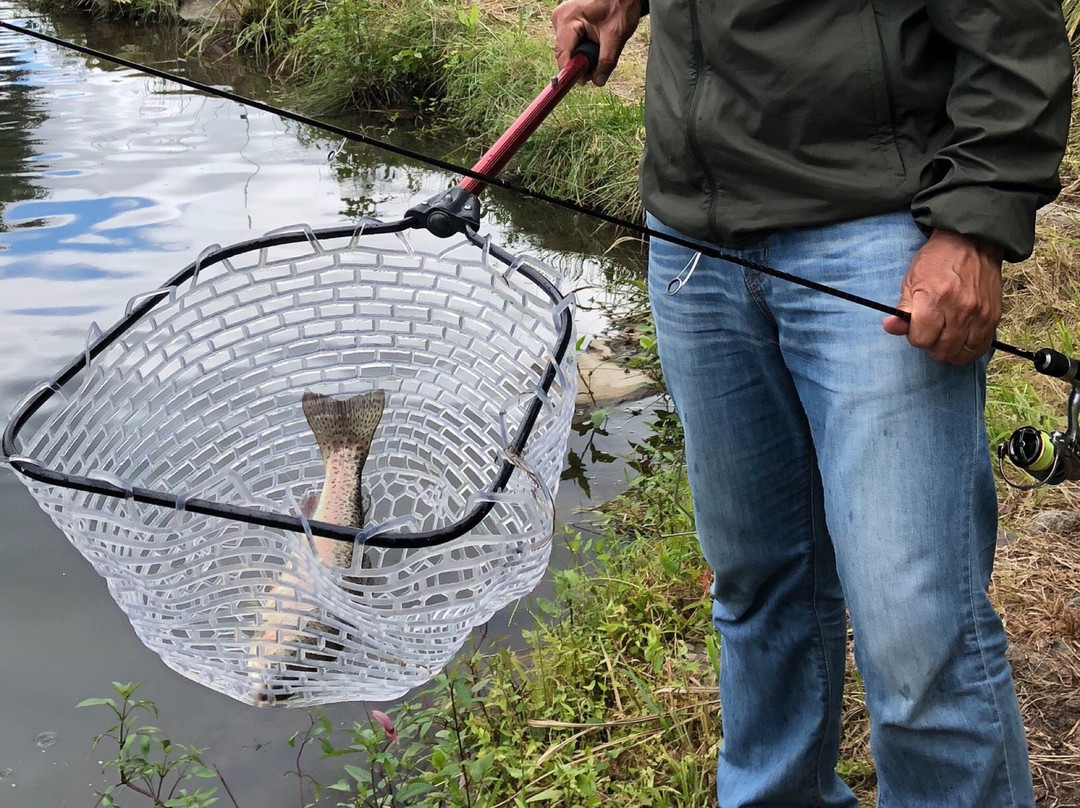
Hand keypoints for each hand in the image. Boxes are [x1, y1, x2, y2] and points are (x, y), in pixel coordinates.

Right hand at [552, 0, 640, 85]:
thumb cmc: (619, 7)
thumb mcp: (616, 36)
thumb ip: (606, 61)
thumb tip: (598, 81)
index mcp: (568, 19)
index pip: (562, 53)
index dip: (570, 71)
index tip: (581, 82)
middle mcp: (560, 19)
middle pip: (564, 53)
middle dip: (580, 63)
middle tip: (598, 68)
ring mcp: (562, 20)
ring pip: (568, 50)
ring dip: (583, 56)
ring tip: (599, 47)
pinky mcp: (567, 23)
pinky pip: (572, 44)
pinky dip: (583, 48)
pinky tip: (594, 42)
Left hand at [882, 229, 1003, 364]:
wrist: (972, 243)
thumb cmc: (937, 261)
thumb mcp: (911, 281)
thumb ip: (903, 310)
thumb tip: (890, 327)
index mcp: (935, 300)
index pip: (920, 340)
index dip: (915, 336)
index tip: (917, 326)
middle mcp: (959, 310)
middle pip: (941, 350)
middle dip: (931, 345)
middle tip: (931, 331)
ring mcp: (979, 315)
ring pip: (962, 354)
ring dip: (950, 351)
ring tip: (945, 337)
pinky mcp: (994, 317)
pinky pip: (981, 347)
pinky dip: (968, 350)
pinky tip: (961, 341)